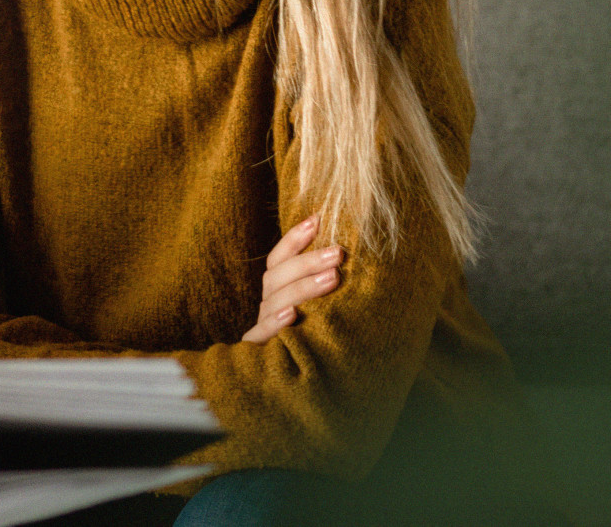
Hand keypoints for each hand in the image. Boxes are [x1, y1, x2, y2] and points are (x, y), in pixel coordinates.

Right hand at [240, 216, 342, 342]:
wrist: (288, 390)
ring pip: (274, 299)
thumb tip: (350, 250)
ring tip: (333, 277)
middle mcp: (267, 305)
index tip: (317, 219)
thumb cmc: (313, 340)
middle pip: (278, 276)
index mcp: (276, 291)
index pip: (278, 259)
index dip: (294, 239)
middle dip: (307, 260)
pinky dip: (276, 323)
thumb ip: (324, 282)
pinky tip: (293, 315)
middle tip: (339, 251)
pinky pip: (263, 334)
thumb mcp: (318, 309)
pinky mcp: (259, 352)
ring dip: (303, 286)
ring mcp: (262, 327)